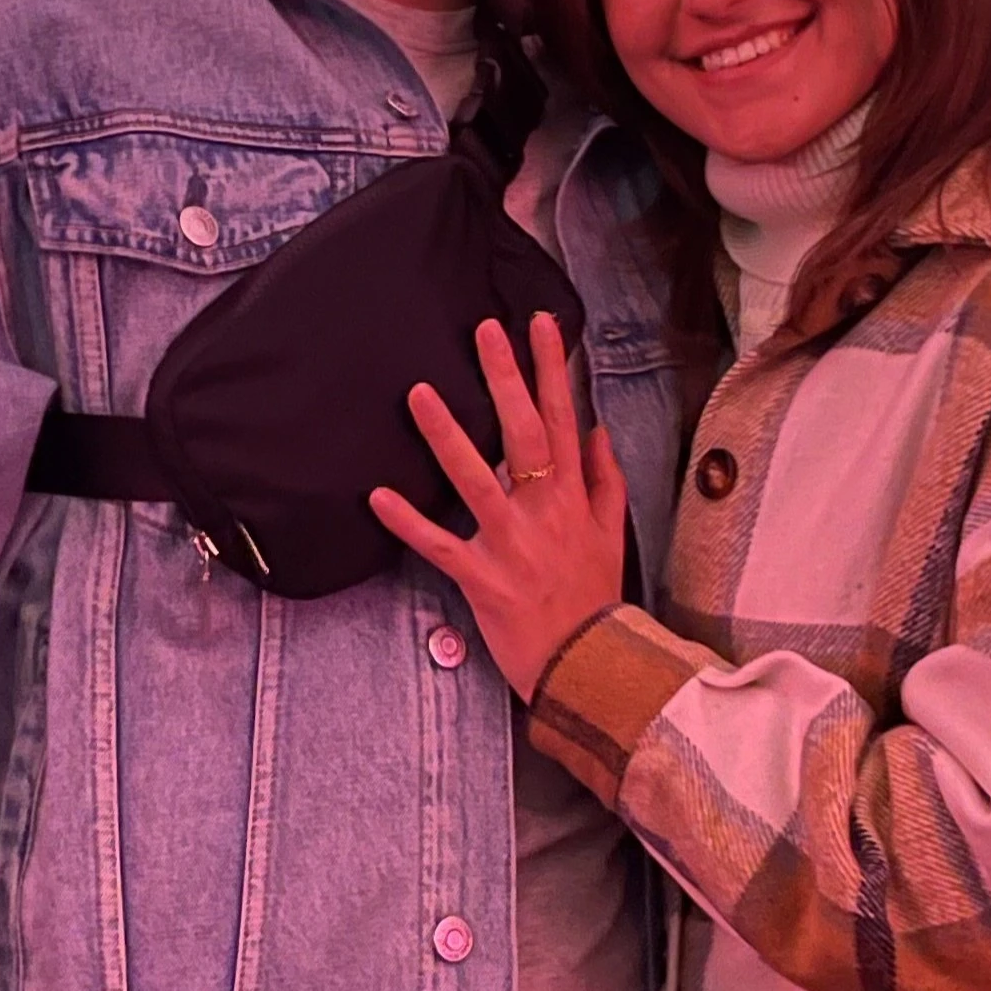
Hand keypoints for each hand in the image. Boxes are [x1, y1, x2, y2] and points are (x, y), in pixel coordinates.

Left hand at [371, 312, 628, 702]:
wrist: (592, 665)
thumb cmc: (596, 599)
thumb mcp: (613, 534)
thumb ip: (606, 480)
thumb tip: (597, 431)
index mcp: (573, 497)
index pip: (563, 419)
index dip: (551, 370)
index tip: (537, 325)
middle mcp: (545, 511)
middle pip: (524, 433)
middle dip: (505, 378)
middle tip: (484, 330)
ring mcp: (513, 544)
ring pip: (477, 479)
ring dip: (447, 436)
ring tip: (418, 394)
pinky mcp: (484, 579)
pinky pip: (441, 546)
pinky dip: (409, 522)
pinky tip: (378, 495)